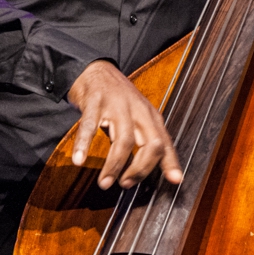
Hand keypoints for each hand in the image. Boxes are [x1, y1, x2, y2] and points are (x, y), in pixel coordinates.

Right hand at [67, 60, 183, 189]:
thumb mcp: (139, 117)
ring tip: (105, 182)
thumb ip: (148, 140)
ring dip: (114, 165)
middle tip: (127, 184)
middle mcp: (137, 110)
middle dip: (140, 169)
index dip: (170, 162)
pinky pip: (90, 126)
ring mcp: (116, 105)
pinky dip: (83, 144)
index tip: (175, 181)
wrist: (97, 70)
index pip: (165, 142)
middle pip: (150, 143)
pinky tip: (78, 160)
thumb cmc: (119, 100)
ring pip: (123, 140)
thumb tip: (156, 171)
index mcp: (150, 116)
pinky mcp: (94, 102)